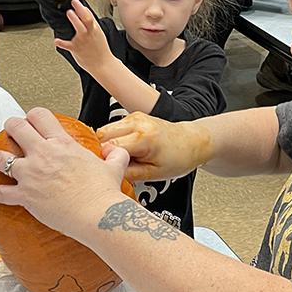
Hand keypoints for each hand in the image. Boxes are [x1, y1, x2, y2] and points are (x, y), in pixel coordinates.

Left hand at [0, 108, 129, 236]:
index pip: (40, 116)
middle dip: (10, 126)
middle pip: (16, 128)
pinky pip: (1, 193)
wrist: (97, 214)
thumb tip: (114, 152)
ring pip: (0, 158)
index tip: (31, 119)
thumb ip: (114, 155)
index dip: (33, 115)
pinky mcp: (26, 196)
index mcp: (62, 144)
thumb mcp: (114, 167)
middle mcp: (43, 154)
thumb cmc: (104, 193)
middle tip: (9, 130)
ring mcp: (31, 174)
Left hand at [54, 0, 114, 72]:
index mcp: (94, 29)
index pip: (89, 15)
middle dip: (80, 10)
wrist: (103, 65)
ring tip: (69, 13)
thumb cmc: (100, 50)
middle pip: (86, 19)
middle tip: (74, 3)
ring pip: (79, 29)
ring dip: (74, 20)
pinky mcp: (76, 49)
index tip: (76, 2)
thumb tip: (83, 13)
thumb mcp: (98, 33)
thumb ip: (90, 24)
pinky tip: (57, 40)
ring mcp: (82, 41)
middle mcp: (88, 33)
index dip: (82, 8)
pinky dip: (61, 42)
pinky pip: (67, 45)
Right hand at [97, 112, 214, 181]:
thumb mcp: (154, 174)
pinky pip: (112, 127)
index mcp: (144, 138)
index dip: (104, 160)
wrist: (190, 143)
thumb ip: (128, 173)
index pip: (108, 147)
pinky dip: (112, 139)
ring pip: (104, 130)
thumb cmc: (178, 158)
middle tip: (110, 165)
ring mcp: (135, 117)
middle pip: (102, 135)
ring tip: (118, 157)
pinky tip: (122, 150)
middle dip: (101, 151)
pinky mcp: (134, 116)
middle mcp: (138, 123)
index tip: (106, 169)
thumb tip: (108, 173)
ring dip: (105, 144)